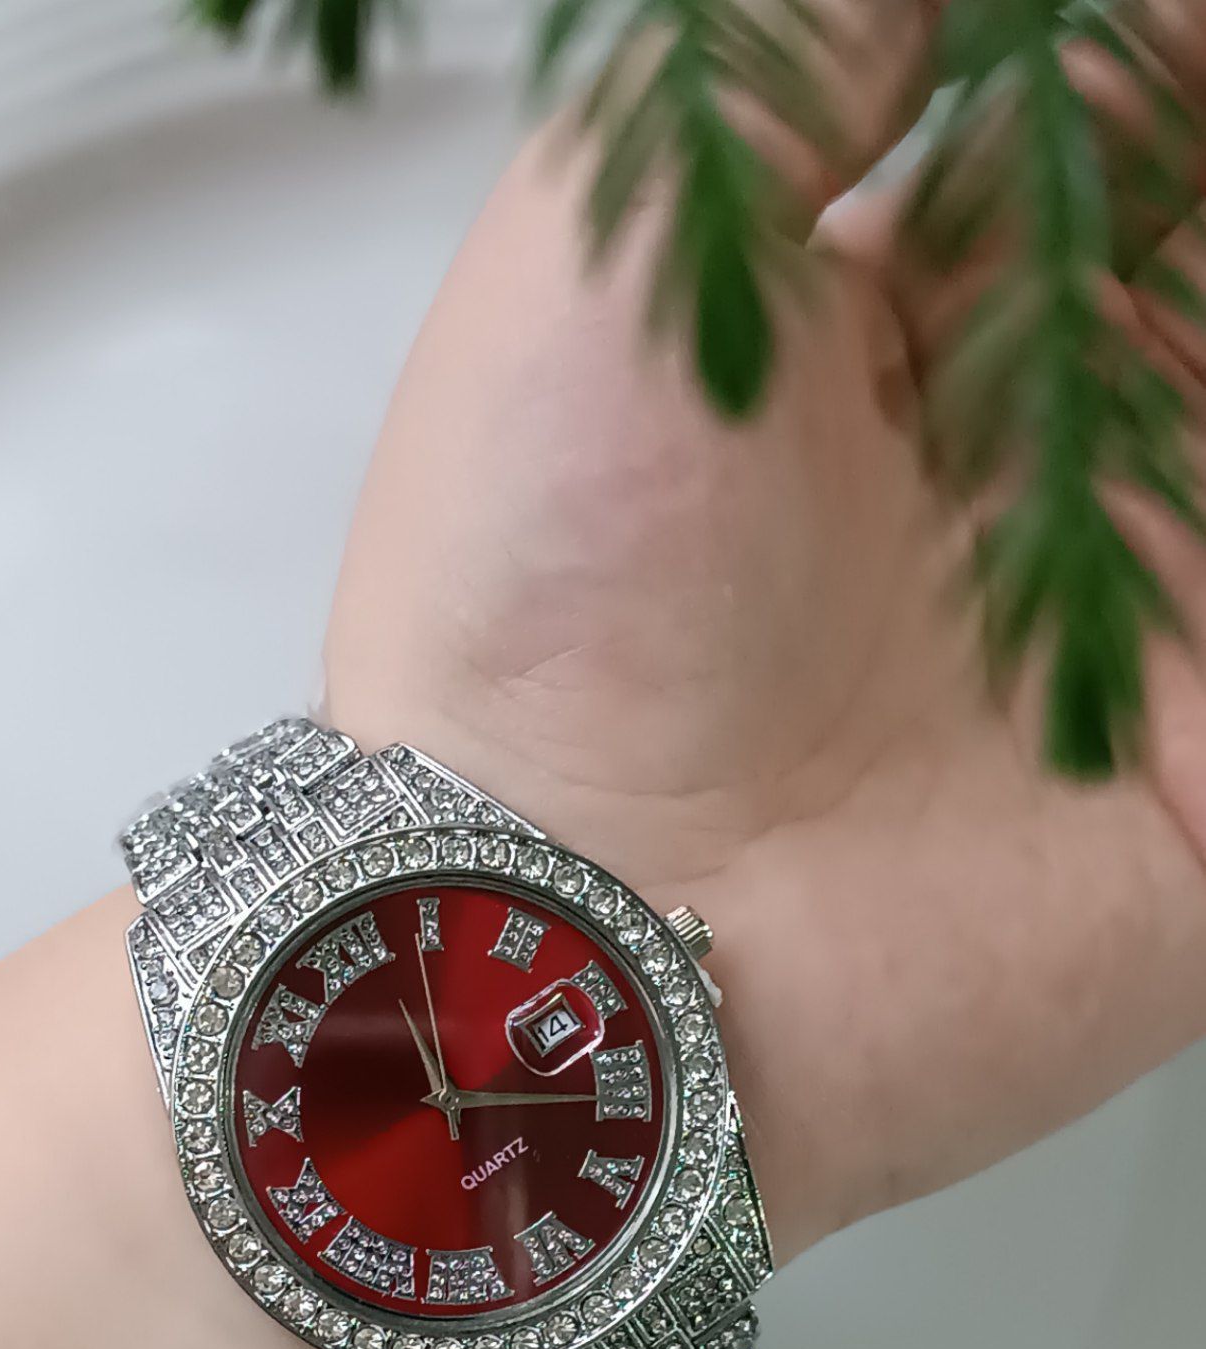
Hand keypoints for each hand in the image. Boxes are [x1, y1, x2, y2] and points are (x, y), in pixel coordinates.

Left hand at [323, 4, 1205, 1263]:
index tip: (1166, 20)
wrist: (571, 924)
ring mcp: (1121, 628)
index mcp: (865, 348)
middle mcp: (1004, 477)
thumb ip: (780, 65)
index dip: (1136, 58)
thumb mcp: (615, 245)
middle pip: (1194, 269)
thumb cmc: (543, 592)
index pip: (1072, 145)